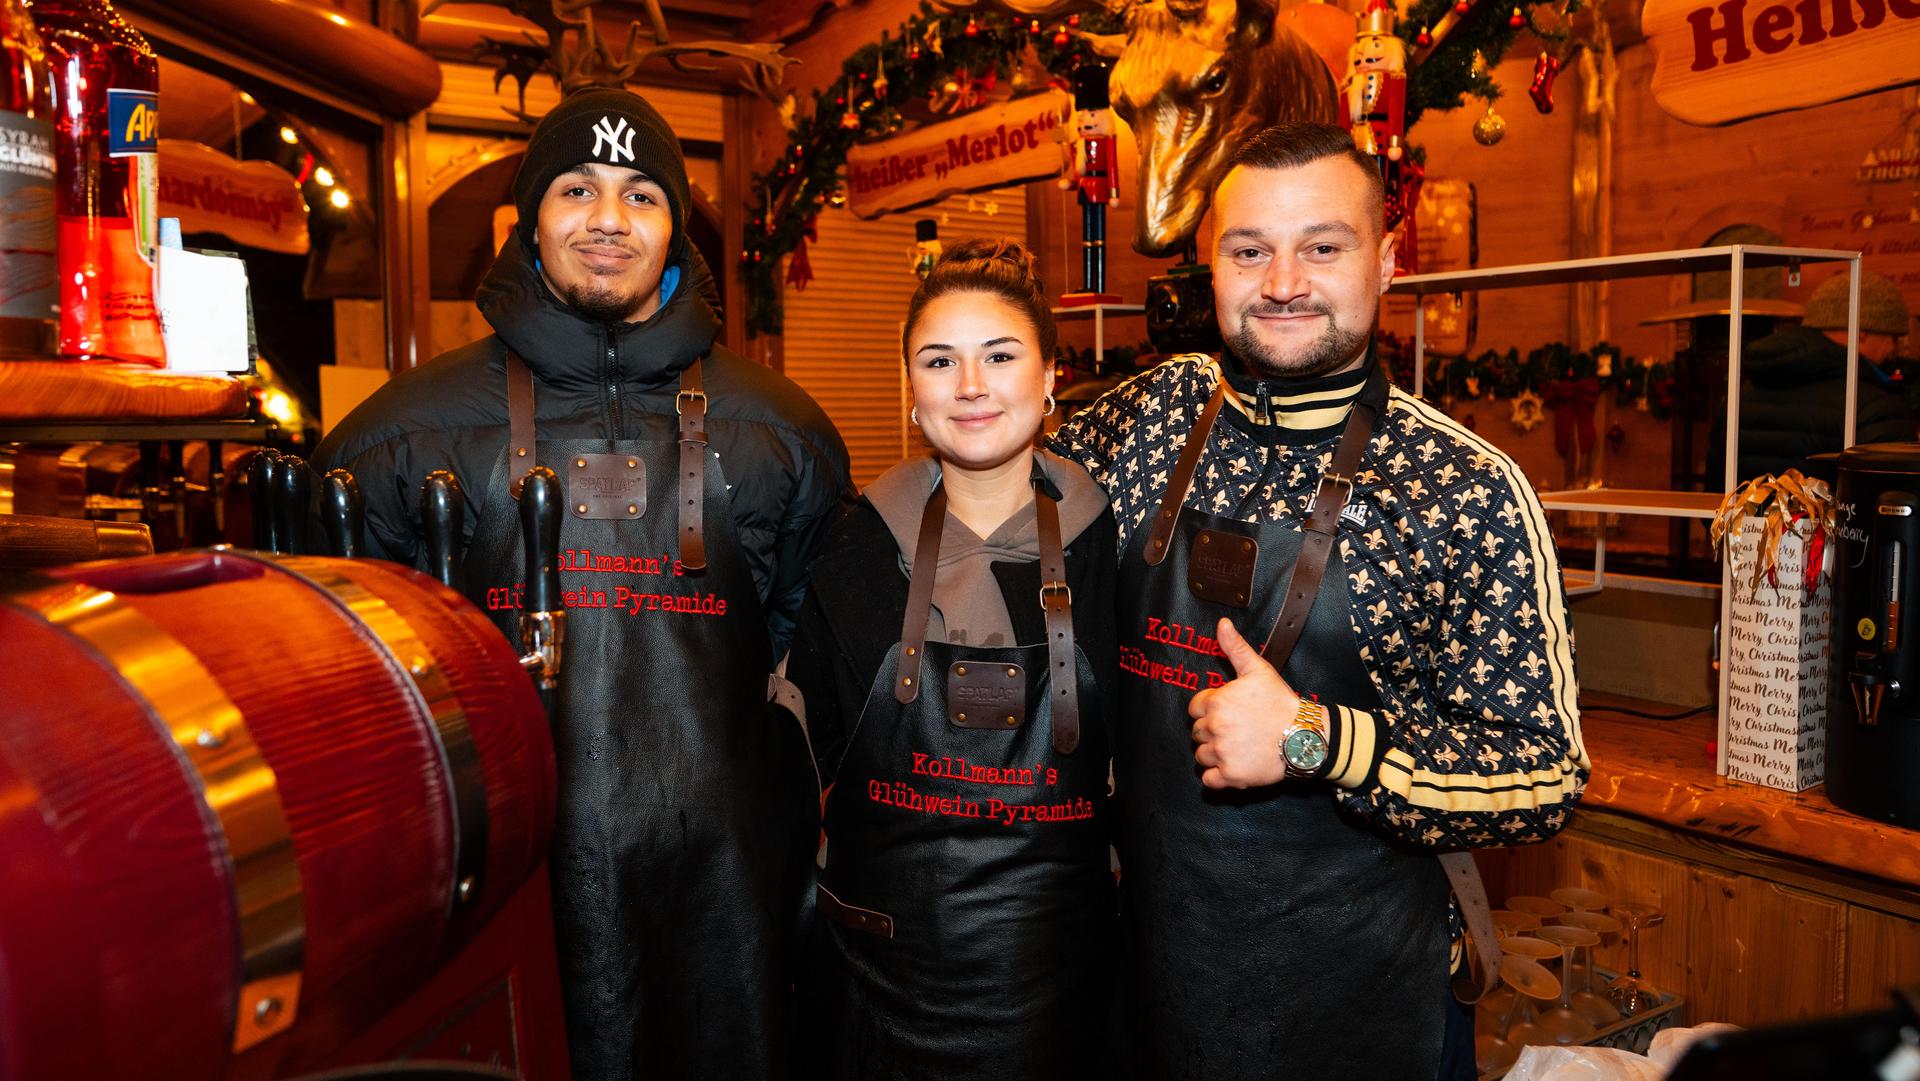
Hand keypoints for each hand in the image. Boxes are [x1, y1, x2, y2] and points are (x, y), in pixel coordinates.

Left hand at [1188, 617, 1301, 788]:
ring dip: (1214, 753)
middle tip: (1238, 730)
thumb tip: (1222, 624)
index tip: (1230, 712)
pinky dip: (1217, 776)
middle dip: (1213, 731)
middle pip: (1197, 732)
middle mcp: (1215, 728)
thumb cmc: (1281, 703)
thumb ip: (1236, 648)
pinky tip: (1234, 766)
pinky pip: (1208, 780)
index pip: (1195, 708)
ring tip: (1238, 747)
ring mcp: (1222, 753)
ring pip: (1201, 756)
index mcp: (1217, 702)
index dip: (1211, 709)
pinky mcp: (1231, 776)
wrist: (1306, 736)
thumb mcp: (1259, 670)